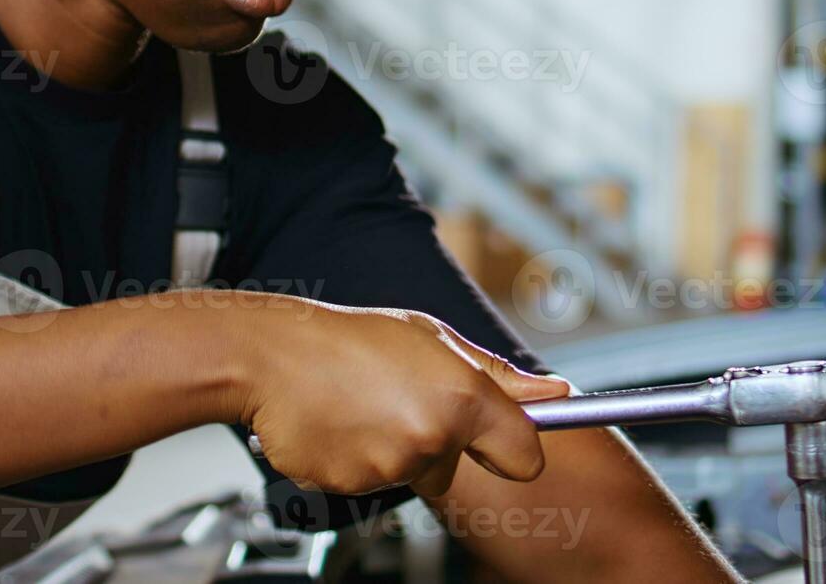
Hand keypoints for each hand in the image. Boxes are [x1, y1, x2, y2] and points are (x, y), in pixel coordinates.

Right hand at [235, 297, 567, 499]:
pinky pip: (369, 483)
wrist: (271, 357)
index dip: (514, 449)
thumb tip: (554, 392)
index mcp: (461, 397)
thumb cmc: (348, 340)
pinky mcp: (352, 487)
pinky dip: (356, 461)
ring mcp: (390, 466)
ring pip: (409, 474)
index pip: (525, 455)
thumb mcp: (430, 338)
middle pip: (454, 468)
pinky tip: (338, 425)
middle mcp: (431, 436)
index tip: (501, 441)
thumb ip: (497, 375)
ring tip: (358, 406)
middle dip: (433, 442)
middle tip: (394, 399)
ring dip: (390, 448)